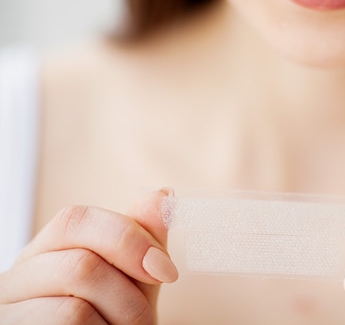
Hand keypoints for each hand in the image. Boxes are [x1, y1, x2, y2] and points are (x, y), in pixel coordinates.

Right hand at [0, 189, 177, 324]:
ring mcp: (9, 312)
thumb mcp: (135, 280)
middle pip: (79, 265)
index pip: (75, 220)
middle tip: (146, 319)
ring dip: (119, 321)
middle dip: (129, 295)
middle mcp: (17, 278)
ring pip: (74, 306)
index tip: (166, 270)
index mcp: (45, 253)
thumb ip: (143, 241)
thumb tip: (162, 195)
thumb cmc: (114, 322)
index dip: (127, 238)